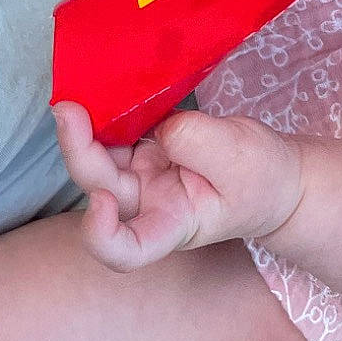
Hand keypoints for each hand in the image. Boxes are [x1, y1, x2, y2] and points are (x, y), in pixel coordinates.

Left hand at [53, 101, 304, 270]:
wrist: (273, 175)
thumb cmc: (263, 180)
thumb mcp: (241, 161)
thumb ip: (197, 142)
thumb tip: (157, 125)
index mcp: (172, 223)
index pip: (126, 249)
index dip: (101, 233)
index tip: (100, 201)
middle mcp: (147, 204)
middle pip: (100, 187)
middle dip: (79, 150)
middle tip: (69, 109)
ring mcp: (143, 177)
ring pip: (100, 157)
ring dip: (85, 128)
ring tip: (84, 92)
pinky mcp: (146, 152)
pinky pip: (118, 134)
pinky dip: (109, 114)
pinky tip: (106, 91)